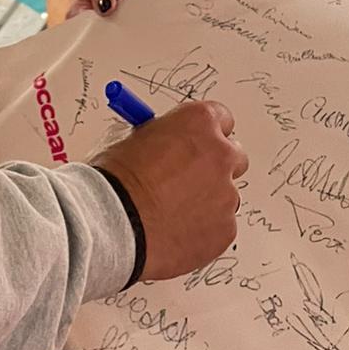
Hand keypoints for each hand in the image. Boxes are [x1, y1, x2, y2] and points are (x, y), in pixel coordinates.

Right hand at [91, 101, 247, 280]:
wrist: (115, 224)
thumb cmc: (118, 181)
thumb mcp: (134, 140)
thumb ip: (162, 139)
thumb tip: (167, 144)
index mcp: (199, 123)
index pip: (220, 117)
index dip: (204, 133)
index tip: (194, 142)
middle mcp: (220, 155)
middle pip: (232, 156)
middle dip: (214, 166)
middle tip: (186, 179)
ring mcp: (227, 195)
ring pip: (225, 196)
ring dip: (207, 201)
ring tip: (171, 212)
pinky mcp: (226, 230)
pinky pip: (220, 226)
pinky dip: (203, 230)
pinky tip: (174, 232)